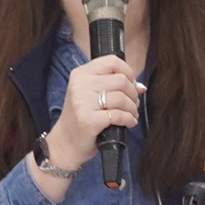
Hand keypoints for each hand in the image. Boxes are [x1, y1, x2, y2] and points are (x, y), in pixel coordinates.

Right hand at [46, 56, 141, 172]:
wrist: (64, 143)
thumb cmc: (80, 118)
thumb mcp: (90, 96)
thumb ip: (113, 87)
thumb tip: (140, 86)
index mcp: (81, 74)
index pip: (112, 61)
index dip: (128, 72)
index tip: (131, 84)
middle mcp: (80, 85)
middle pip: (121, 80)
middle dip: (133, 94)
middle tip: (132, 104)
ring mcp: (83, 102)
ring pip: (122, 98)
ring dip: (132, 108)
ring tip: (131, 114)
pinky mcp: (89, 120)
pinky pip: (119, 115)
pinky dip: (129, 119)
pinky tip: (128, 123)